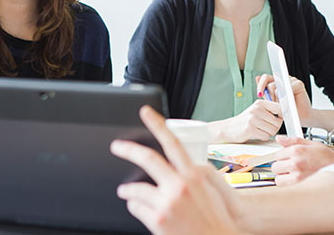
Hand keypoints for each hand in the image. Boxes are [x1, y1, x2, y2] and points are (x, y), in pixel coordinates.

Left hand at [110, 106, 242, 234]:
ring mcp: (167, 203)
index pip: (172, 143)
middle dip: (128, 149)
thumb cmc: (216, 220)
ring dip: (127, 190)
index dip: (157, 124)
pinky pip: (135, 208)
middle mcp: (179, 186)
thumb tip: (183, 164)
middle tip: (117, 146)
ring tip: (124, 191)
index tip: (145, 112)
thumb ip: (195, 175)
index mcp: (193, 176)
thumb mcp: (210, 191)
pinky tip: (139, 209)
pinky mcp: (158, 220)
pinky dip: (135, 207)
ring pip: (136, 188)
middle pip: (147, 159)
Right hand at [210, 99, 282, 142]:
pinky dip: (263, 137)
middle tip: (265, 127)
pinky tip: (256, 134)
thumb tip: (287, 111)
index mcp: (260, 103)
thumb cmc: (245, 121)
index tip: (279, 119)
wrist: (228, 128)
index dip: (282, 116)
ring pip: (273, 130)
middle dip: (274, 127)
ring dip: (268, 133)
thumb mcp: (256, 110)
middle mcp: (257, 109)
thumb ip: (270, 110)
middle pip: (278, 122)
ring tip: (260, 130)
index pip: (280, 108)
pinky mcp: (250, 129)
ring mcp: (253, 119)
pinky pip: (266, 136)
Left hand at [256, 74, 312, 124]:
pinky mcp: (299, 84)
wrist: (301, 118)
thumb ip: (265, 91)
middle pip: (270, 81)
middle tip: (272, 104)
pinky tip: (287, 103)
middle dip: (269, 94)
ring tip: (280, 105)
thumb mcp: (272, 101)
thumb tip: (257, 77)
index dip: (261, 85)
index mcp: (277, 81)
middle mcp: (284, 79)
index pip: (266, 78)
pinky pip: (288, 87)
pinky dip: (286, 97)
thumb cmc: (287, 110)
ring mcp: (292, 80)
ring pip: (277, 85)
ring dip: (277, 97)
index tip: (259, 95)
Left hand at [270, 136, 333, 185]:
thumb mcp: (313, 144)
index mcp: (297, 151)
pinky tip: (297, 182)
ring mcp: (297, 177)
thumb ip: (293, 140)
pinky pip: (285, 188)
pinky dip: (289, 186)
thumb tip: (279, 139)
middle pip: (275, 167)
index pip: (277, 154)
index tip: (290, 159)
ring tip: (295, 175)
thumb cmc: (329, 159)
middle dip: (282, 167)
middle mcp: (296, 163)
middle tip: (292, 167)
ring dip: (284, 178)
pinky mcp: (300, 188)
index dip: (283, 157)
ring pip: (278, 178)